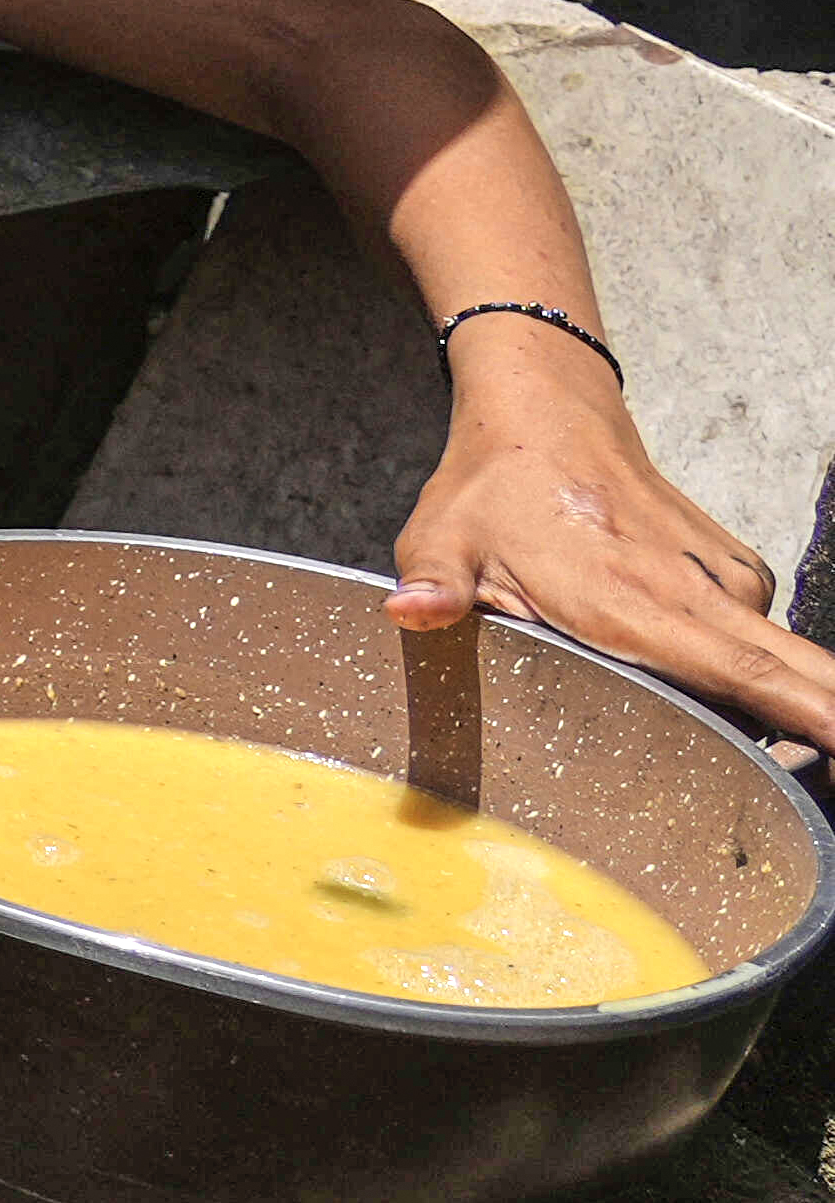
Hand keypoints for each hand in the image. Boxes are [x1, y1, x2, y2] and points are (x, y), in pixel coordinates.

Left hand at [396, 337, 834, 762]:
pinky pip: (757, 641)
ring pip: (782, 669)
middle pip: (807, 682)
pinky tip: (690, 683)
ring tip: (715, 745)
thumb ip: (435, 588)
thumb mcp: (444, 542)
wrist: (546, 415)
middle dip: (825, 734)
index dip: (815, 732)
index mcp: (646, 606)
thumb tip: (410, 613)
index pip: (760, 681)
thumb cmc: (493, 488)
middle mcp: (707, 597)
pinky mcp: (734, 573)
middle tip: (815, 786)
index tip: (828, 775)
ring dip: (776, 714)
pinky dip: (745, 673)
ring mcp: (730, 583)